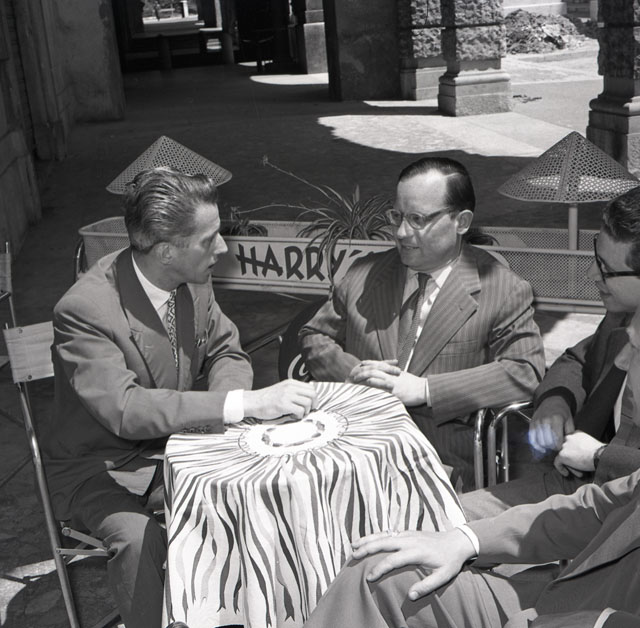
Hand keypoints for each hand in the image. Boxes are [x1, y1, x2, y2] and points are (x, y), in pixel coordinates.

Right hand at [243, 380, 315, 419]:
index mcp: (291, 383)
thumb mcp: (283, 389)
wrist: (254, 402)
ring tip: (298, 413)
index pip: (311, 388)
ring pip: (307, 403)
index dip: (314, 398)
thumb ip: (294, 391)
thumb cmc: (267, 398)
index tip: (312, 405)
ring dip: (305, 411)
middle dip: (313, 404)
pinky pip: (300, 411)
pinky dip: (298, 416)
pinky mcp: (283, 405)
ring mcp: (287, 395)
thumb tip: (309, 395)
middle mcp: (290, 387)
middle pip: (312, 394)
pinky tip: (292, 416)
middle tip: (308, 411)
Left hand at [348, 360, 426, 405]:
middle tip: (354, 374)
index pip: (379, 364)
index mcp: (393, 370)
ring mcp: (392, 382)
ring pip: (376, 377)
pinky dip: (374, 385)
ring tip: (355, 380)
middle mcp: (391, 375)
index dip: (369, 363)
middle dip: (363, 371)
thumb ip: (394, 374)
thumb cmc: (414, 383)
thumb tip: (388, 374)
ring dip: (364, 378)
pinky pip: (382, 388)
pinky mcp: (394, 391)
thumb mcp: (403, 376)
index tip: (361, 363)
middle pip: (374, 369)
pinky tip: (367, 385)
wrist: (424, 389)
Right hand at [351, 528, 474, 600]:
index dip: (380, 568)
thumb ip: (427, 586)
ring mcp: (407, 534)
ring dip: (368, 539)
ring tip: (353, 546)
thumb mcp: (443, 576)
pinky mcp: (407, 532)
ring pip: (383, 535)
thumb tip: (410, 596)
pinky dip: (375, 536)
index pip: (393, 559)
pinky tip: (366, 540)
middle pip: (384, 542)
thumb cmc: (450, 561)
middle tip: (353, 557)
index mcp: (416, 551)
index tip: (369, 578)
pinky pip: (387, 532)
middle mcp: (409, 540)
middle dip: (367, 549)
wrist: (457, 541)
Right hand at [528, 397, 573, 453]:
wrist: (551, 401)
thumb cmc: (562, 411)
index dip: (559, 446)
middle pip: (547, 442)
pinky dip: (536, 445)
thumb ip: (570, 432)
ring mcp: (537, 422)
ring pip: (540, 441)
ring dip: (545, 447)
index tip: (561, 447)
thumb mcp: (570, 420)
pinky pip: (532, 438)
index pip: (557, 440)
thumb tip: (567, 443)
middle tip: (555, 446)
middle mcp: (545, 420)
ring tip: (550, 446)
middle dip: (552, 447)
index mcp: (556, 419)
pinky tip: (541, 448)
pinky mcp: (532, 424)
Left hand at [553, 430, 603, 476]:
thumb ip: (584, 445)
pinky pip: (557, 463)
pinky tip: (566, 474)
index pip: (571, 442)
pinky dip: (561, 468)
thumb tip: (584, 453)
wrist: (600, 455)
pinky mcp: (562, 454)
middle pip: (566, 449)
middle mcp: (568, 437)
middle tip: (579, 465)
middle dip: (572, 458)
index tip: (578, 458)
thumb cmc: (601, 452)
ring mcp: (564, 446)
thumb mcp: (592, 444)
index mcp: (576, 434)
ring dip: (569, 464)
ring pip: (563, 456)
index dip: (574, 451)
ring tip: (578, 472)